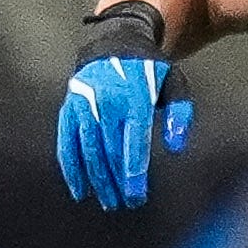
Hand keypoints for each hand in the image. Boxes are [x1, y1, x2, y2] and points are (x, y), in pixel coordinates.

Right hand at [59, 57, 193, 209]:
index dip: (133, 170)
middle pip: (109, 150)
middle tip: (128, 203)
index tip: (136, 194)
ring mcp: (83, 106)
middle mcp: (104, 102)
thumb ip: (180, 114)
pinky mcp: (68, 110)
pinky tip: (80, 191)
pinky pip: (66, 144)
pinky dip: (72, 168)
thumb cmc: (151, 71)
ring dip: (97, 180)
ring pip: (87, 151)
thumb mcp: (175, 84)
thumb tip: (176, 148)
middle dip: (118, 180)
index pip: (133, 141)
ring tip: (109, 202)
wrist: (113, 44)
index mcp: (133, 96)